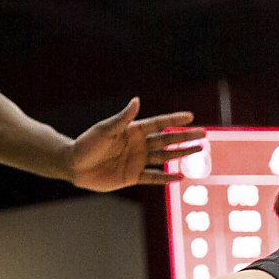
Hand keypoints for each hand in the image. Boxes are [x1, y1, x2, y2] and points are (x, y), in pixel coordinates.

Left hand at [68, 99, 203, 191]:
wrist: (74, 165)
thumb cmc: (87, 144)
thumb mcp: (105, 129)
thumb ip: (123, 118)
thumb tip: (136, 100)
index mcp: (133, 130)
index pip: (158, 124)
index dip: (174, 120)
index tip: (190, 116)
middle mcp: (138, 145)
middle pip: (166, 140)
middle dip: (185, 137)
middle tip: (204, 134)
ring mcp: (137, 161)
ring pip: (164, 157)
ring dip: (181, 154)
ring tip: (199, 150)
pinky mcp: (132, 176)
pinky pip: (153, 177)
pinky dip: (166, 178)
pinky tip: (180, 177)